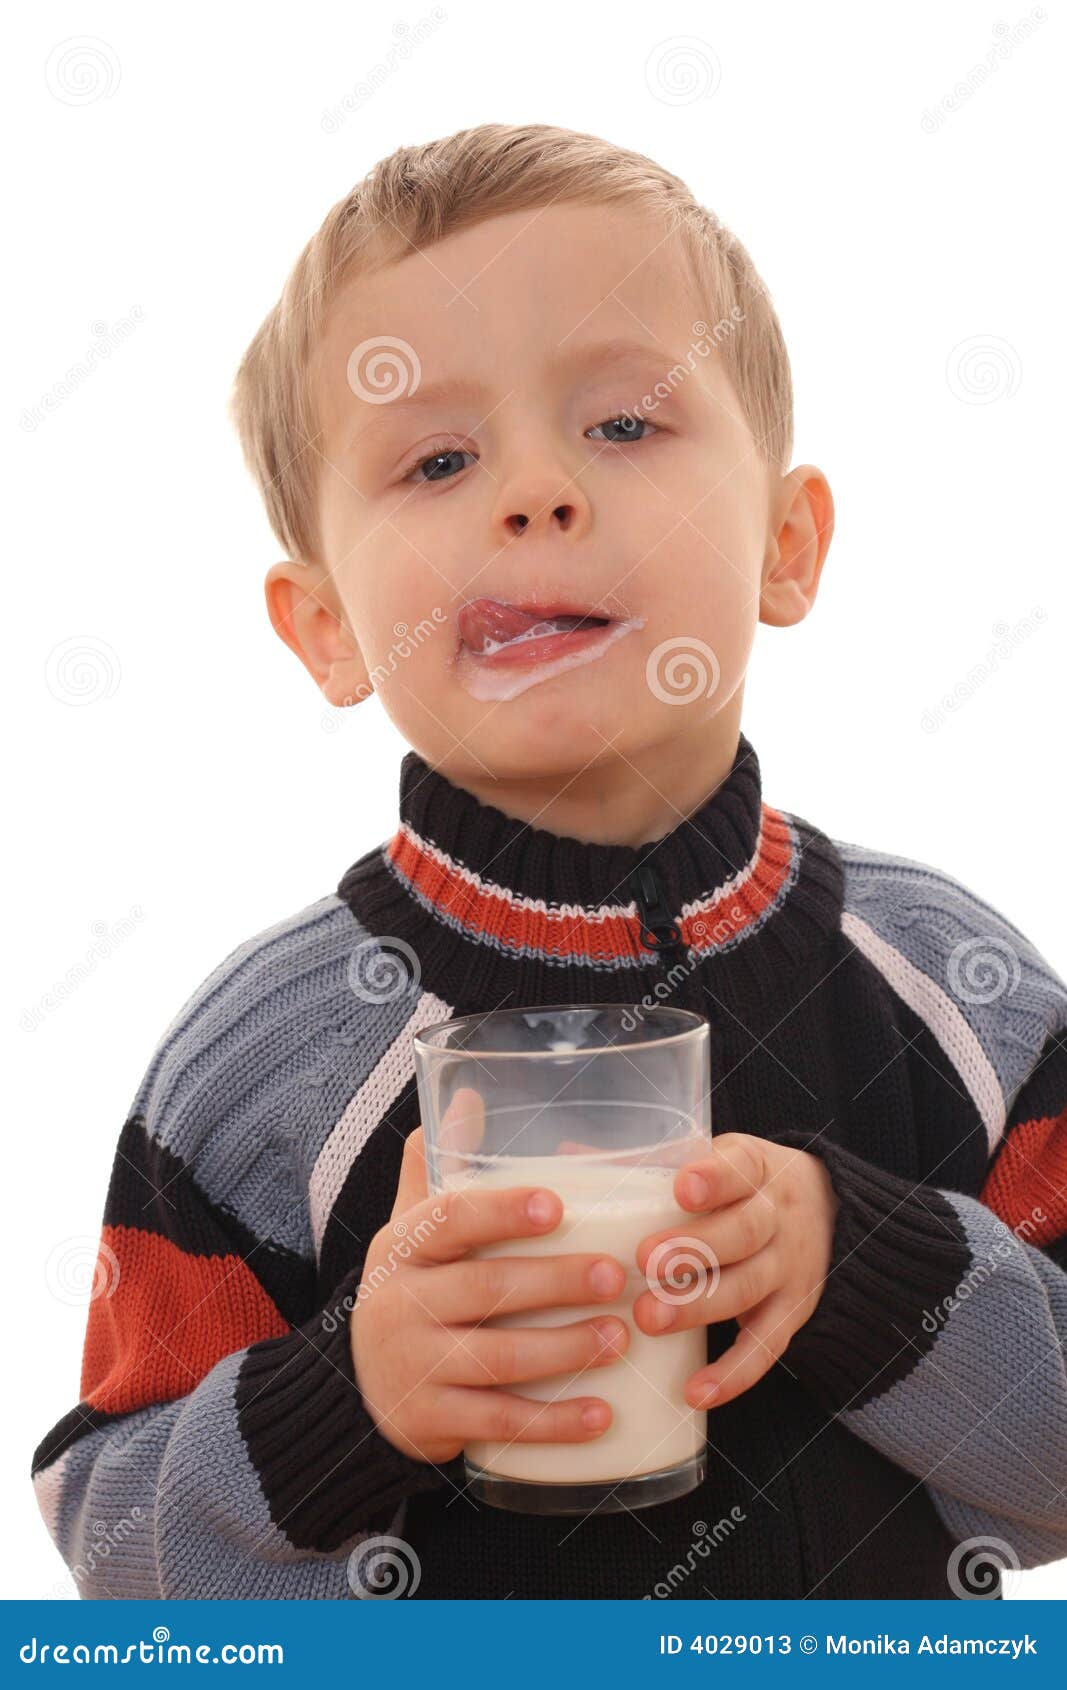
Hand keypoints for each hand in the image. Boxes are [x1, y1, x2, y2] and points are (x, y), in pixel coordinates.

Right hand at [348, 1109, 631, 1466]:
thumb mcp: (409, 1230)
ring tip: (620, 1338)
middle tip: (617, 1275)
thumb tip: (469, 1093)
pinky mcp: (430, 1421)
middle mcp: (401, 1304)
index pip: (449, 1219)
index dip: (503, 1210)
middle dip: (556, 1283)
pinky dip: (554, 1422)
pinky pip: (499, 1422)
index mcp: (403, 1247)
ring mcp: (413, 1366)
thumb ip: (438, 1169)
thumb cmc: (409, 1292)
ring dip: (565, 1351)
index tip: (559, 1205)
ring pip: (496, 1359)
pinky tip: (602, 1416)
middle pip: (484, 1289)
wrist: (356, 1392)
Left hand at [634, 1131, 839, 1409]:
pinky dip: (732, 1374)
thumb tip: (567, 1157)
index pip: (740, 1167)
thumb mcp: (713, 1159)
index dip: (713, 1179)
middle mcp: (778, 1216)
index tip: (680, 1189)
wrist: (826, 1209)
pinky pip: (766, 1348)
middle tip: (646, 1261)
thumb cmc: (741, 1184)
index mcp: (755, 1168)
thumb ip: (647, 1163)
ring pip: (749, 1287)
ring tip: (650, 1319)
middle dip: (694, 1248)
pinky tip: (695, 1392)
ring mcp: (789, 1267)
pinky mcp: (793, 1313)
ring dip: (699, 1306)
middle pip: (743, 1231)